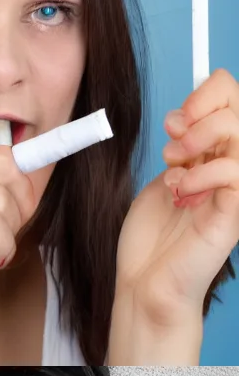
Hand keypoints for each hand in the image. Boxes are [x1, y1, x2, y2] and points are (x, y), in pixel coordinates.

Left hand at [115, 68, 238, 329]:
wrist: (145, 281)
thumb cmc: (153, 236)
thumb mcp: (164, 177)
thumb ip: (182, 146)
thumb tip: (184, 115)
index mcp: (220, 157)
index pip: (234, 101)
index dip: (209, 95)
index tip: (177, 117)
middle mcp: (233, 170)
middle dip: (202, 114)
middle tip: (172, 142)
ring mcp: (237, 191)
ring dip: (200, 140)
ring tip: (173, 166)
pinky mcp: (236, 212)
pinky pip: (236, 172)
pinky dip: (203, 172)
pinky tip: (181, 189)